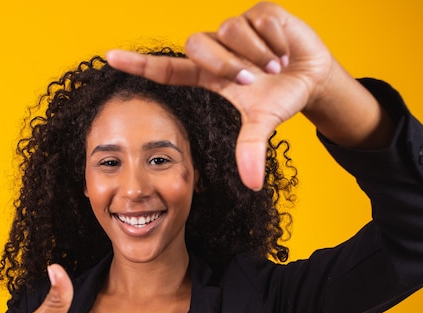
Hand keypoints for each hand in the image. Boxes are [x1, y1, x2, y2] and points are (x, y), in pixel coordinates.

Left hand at [107, 2, 344, 189]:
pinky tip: (285, 50)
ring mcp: (235, 28)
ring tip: (277, 67)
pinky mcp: (258, 11)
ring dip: (259, 55)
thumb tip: (253, 184)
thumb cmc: (279, 98)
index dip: (138, 64)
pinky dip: (276, 40)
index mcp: (206, 75)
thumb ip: (251, 148)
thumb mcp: (262, 123)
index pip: (166, 69)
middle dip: (228, 64)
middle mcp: (215, 49)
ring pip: (231, 31)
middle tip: (257, 80)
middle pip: (198, 46)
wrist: (313, 77)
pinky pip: (259, 20)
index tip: (109, 58)